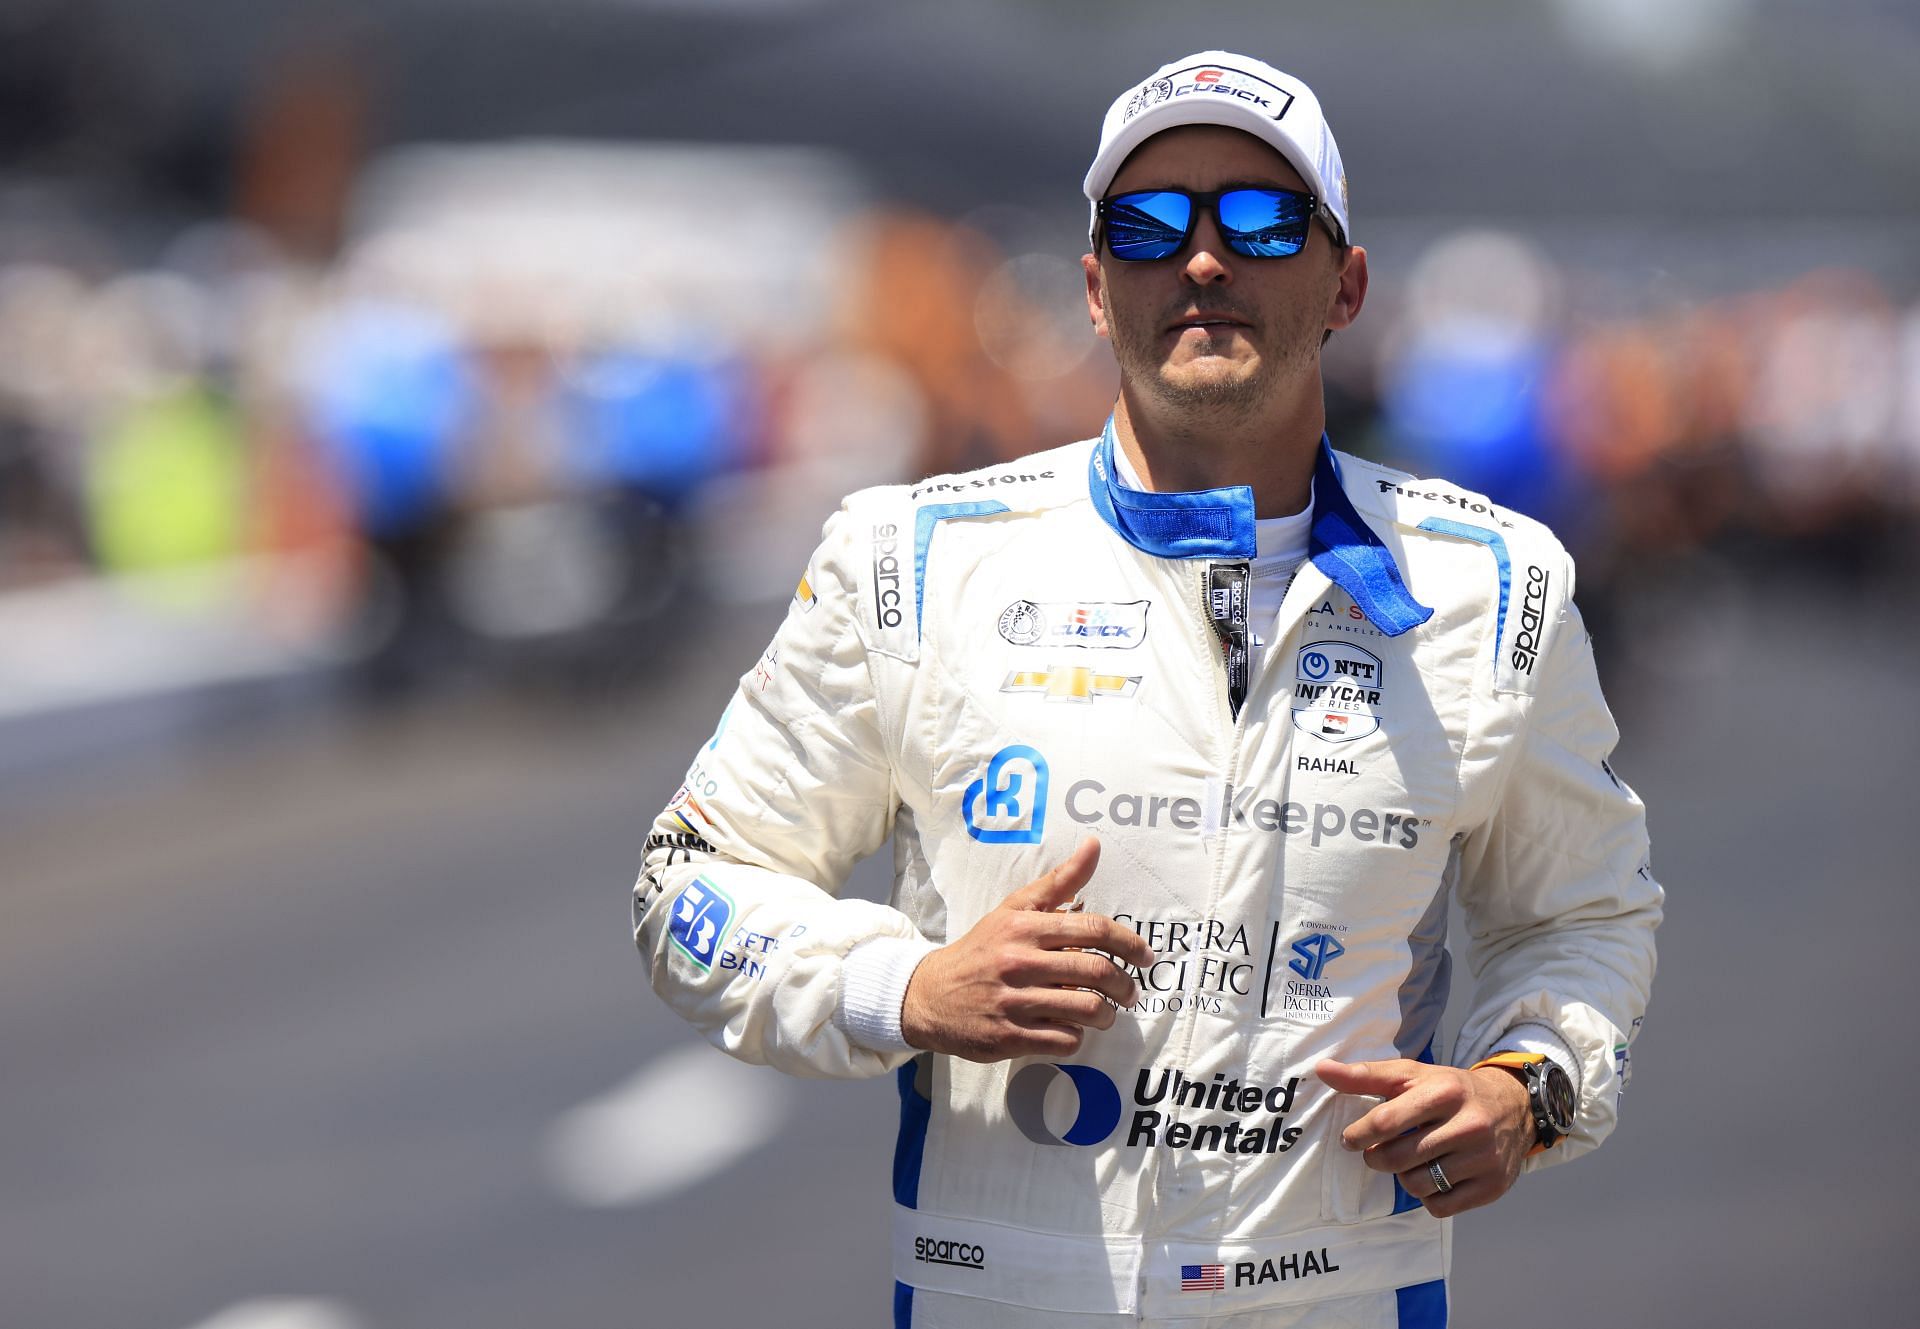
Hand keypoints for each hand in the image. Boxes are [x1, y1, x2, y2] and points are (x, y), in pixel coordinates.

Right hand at [900, 837, 1155, 1061]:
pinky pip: (1063, 1040)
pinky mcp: (1007, 1037)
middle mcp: (1019, 962)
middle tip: (1130, 992)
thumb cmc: (982, 950)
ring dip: (1107, 1015)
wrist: (929, 994)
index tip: (1145, 956)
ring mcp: (1013, 1002)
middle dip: (1125, 986)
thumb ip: (1058, 882)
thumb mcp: (1013, 910)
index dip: (1129, 943)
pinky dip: (1076, 1036)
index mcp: (1024, 928)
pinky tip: (1071, 1028)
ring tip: (1106, 1014)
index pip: (1092, 929)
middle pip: (1097, 972)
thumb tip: (1094, 845)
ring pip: (1086, 1010)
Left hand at [1316, 1058, 1533, 1217]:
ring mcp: (1483, 1159)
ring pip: (1416, 1185)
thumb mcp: (1413, 1074)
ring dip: (1403, 1176)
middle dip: (1376, 1157)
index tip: (1349, 1139)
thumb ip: (1366, 1075)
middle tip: (1376, 1152)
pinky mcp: (1492, 1187)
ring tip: (1409, 1161)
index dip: (1358, 1134)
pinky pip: (1439, 1207)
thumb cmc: (1451, 1090)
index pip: (1385, 1121)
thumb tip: (1321, 1069)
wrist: (1513, 1107)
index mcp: (1444, 1092)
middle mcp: (1468, 1125)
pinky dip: (1427, 1196)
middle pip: (1397, 1157)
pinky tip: (1432, 1176)